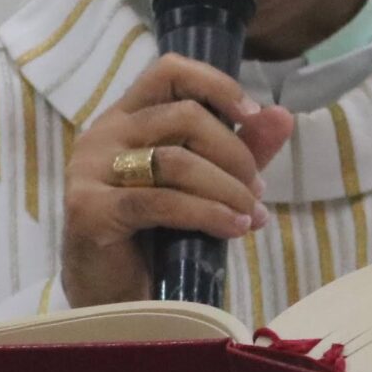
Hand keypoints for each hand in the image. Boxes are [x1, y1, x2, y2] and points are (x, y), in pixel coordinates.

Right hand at [61, 54, 295, 306]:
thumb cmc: (155, 238)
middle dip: (233, 152)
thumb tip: (282, 115)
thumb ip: (239, 148)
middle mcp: (103, 135)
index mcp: (125, 118)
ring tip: (251, 216)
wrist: (113, 299)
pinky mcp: (90, 209)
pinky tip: (232, 228)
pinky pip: (161, 202)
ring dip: (227, 188)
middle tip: (256, 190)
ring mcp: (90, 170)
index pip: (169, 72)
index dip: (215, 84)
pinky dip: (207, 213)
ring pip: (175, 159)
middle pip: (183, 115)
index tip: (252, 114)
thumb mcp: (204, 186)